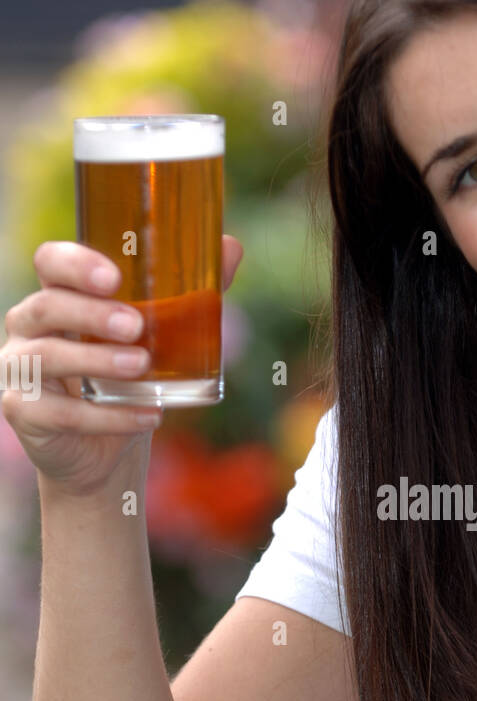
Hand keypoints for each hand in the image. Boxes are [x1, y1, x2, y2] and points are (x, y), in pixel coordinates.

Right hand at [0, 236, 243, 496]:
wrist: (103, 452)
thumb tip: (231, 248)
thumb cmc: (127, 382)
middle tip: (136, 325)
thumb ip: (189, 296)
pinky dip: (109, 417)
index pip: (51, 262)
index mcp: (60, 296)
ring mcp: (18, 369)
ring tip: (141, 366)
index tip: (115, 277)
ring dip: (97, 360)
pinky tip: (148, 415)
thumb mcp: (159, 337)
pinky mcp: (24, 412)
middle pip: (46, 306)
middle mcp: (29, 327)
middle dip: (90, 313)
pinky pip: (62, 413)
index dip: (76, 264)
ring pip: (47, 357)